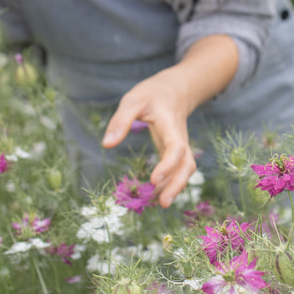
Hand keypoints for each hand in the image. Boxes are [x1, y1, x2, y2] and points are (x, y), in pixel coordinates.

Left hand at [102, 69, 195, 207]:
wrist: (174, 90)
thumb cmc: (152, 94)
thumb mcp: (133, 101)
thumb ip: (121, 121)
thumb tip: (107, 145)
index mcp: (171, 125)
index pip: (176, 147)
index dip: (168, 164)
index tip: (155, 179)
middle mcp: (180, 139)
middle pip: (187, 164)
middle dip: (177, 184)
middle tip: (163, 203)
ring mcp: (179, 147)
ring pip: (185, 169)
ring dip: (175, 187)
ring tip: (158, 203)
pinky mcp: (174, 153)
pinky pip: (177, 170)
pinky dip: (170, 183)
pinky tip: (156, 194)